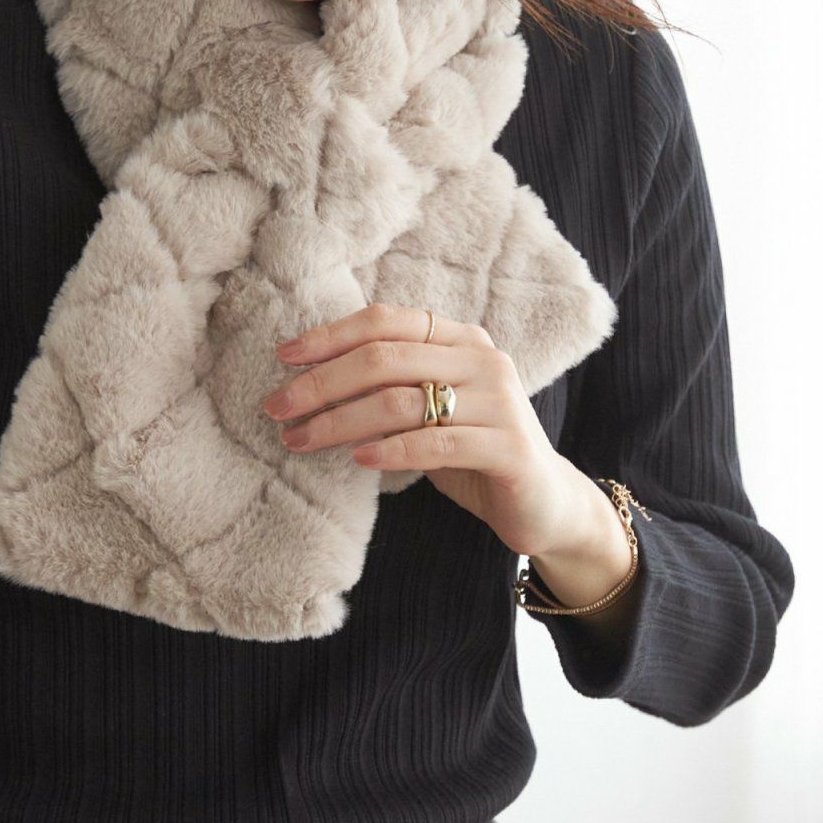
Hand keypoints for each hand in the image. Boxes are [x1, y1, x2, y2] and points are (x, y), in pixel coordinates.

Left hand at [261, 301, 609, 567]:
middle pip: (384, 358)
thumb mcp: (428, 409)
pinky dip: (391, 450)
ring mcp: (500, 402)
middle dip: (321, 382)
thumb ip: (388, 385)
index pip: (385, 321)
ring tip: (301, 440)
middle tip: (277, 407)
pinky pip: (437, 442)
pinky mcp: (509, 448)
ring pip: (402, 401)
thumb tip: (305, 380)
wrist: (546, 502)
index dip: (330, 335)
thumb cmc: (471, 451)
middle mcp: (483, 360)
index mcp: (460, 339)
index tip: (283, 356)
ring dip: (340, 421)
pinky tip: (359, 461)